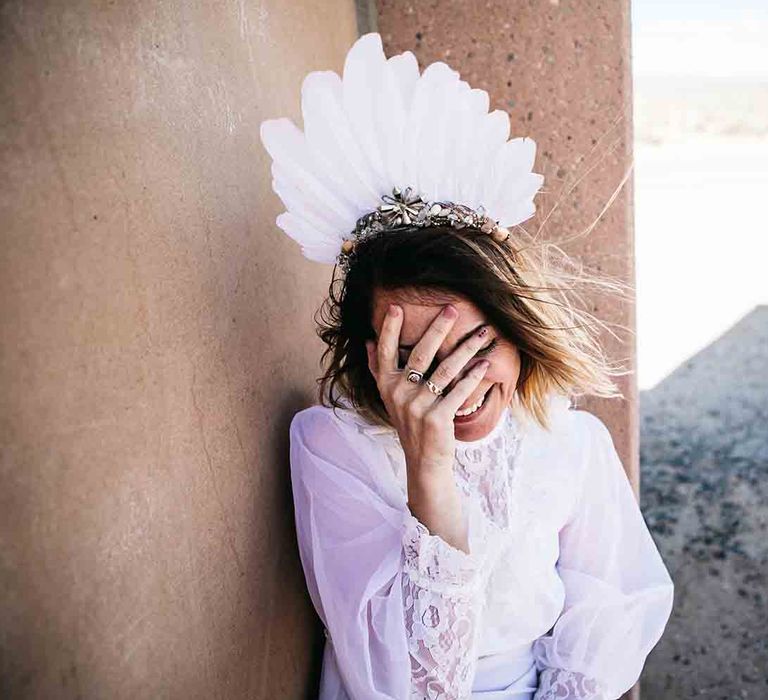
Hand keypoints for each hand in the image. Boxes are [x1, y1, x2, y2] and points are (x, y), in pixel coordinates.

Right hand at [365, 303, 490, 482]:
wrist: (423, 461)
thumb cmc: (410, 424)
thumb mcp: (389, 397)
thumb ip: (379, 370)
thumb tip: (368, 341)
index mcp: (387, 385)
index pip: (386, 351)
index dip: (390, 329)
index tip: (396, 307)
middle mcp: (399, 394)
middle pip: (420, 353)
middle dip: (437, 328)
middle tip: (452, 308)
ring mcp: (418, 406)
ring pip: (445, 369)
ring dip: (466, 348)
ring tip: (482, 333)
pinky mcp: (437, 418)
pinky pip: (459, 390)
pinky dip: (474, 376)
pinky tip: (485, 363)